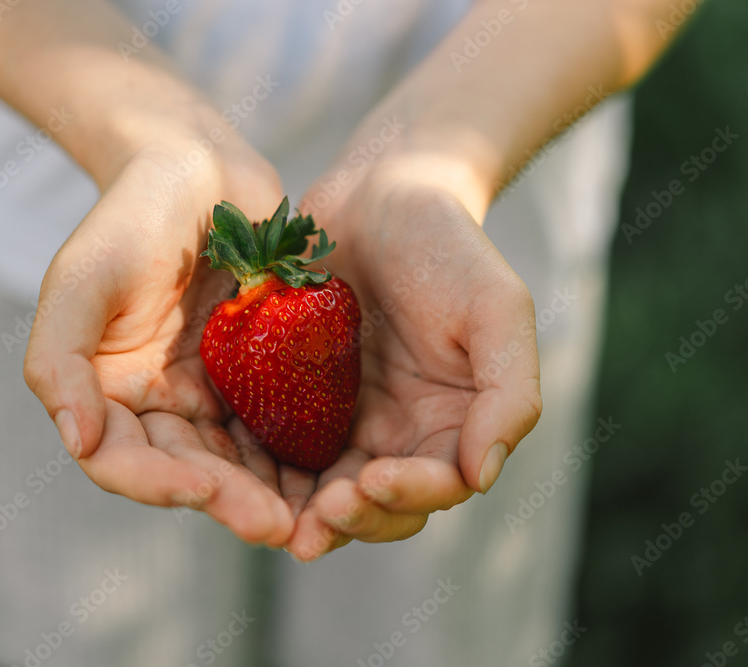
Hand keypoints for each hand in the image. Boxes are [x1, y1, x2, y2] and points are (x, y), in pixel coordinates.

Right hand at [23, 115, 296, 547]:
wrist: (196, 166)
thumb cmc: (130, 215)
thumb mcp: (81, 277)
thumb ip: (60, 359)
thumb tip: (77, 442)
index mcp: (108, 393)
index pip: (122, 460)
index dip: (158, 483)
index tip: (202, 490)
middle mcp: (160, 404)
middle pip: (189, 471)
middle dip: (229, 501)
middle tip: (278, 526)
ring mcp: (214, 392)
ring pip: (240, 460)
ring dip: (270, 491)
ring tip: (312, 515)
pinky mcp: (263, 374)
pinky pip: (282, 421)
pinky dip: (301, 449)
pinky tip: (336, 467)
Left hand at [284, 157, 541, 560]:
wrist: (381, 192)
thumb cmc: (449, 245)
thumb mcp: (497, 309)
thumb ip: (508, 392)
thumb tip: (482, 476)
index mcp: (451, 425)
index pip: (437, 484)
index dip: (409, 495)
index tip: (373, 480)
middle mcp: (397, 435)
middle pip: (378, 504)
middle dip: (352, 518)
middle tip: (319, 516)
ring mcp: (342, 420)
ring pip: (323, 489)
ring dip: (304, 513)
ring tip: (279, 522)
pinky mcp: (292, 398)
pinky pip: (276, 446)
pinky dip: (262, 470)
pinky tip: (238, 475)